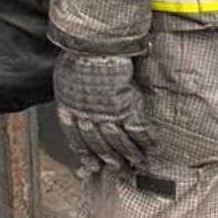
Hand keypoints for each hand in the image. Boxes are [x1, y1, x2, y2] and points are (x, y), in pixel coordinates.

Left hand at [52, 51, 149, 172]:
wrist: (94, 47)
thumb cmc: (79, 55)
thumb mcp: (66, 76)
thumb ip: (71, 92)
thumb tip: (74, 96)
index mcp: (70, 109)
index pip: (77, 139)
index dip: (85, 154)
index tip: (91, 166)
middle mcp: (88, 116)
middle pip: (100, 144)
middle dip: (110, 159)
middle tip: (118, 170)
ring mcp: (109, 114)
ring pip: (120, 141)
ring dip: (129, 155)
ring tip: (136, 165)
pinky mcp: (128, 107)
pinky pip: (138, 130)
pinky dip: (146, 142)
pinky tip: (151, 149)